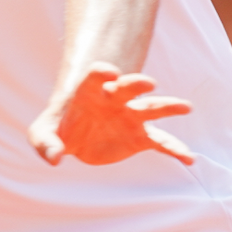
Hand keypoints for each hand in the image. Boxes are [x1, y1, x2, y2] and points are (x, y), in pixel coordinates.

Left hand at [28, 62, 194, 166]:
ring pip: (151, 108)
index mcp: (88, 92)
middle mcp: (113, 100)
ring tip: (186, 106)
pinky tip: (189, 159)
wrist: (75, 137)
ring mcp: (129, 116)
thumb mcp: (42, 134)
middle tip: (148, 83)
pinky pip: (160, 141)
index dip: (102, 73)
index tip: (110, 72)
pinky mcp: (139, 136)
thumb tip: (55, 158)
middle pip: (127, 86)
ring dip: (167, 106)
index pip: (96, 76)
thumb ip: (44, 143)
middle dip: (136, 83)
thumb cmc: (57, 129)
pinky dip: (174, 149)